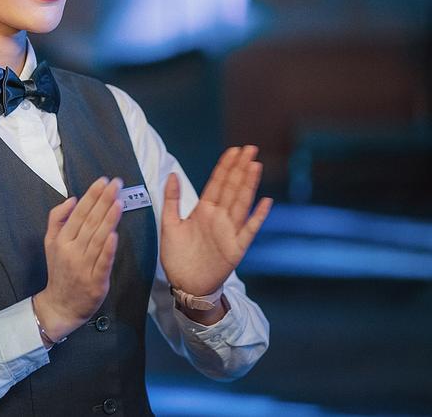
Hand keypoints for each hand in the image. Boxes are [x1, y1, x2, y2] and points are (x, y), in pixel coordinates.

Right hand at [34, 176, 122, 340]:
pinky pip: (103, 261)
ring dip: (109, 219)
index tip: (103, 181)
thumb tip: (71, 199)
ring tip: (119, 201)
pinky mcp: (96, 280)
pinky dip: (109, 248)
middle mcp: (72, 250)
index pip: (79, 213)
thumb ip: (57, 219)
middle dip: (104, 200)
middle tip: (116, 184)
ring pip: (98, 238)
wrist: (60, 305)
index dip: (92, 196)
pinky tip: (115, 234)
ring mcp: (84, 266)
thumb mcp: (50, 243)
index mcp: (61, 240)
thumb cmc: (59, 270)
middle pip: (90, 221)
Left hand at [160, 145, 272, 297]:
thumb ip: (172, 200)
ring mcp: (229, 232)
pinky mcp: (236, 248)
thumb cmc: (177, 256)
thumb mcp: (169, 224)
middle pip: (231, 188)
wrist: (185, 285)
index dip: (225, 166)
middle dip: (240, 168)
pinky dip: (258, 216)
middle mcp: (219, 218)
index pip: (217, 183)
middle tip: (250, 149)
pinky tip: (266, 202)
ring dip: (248, 185)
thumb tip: (172, 174)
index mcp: (203, 211)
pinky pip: (249, 230)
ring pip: (241, 203)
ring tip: (255, 166)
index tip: (234, 150)